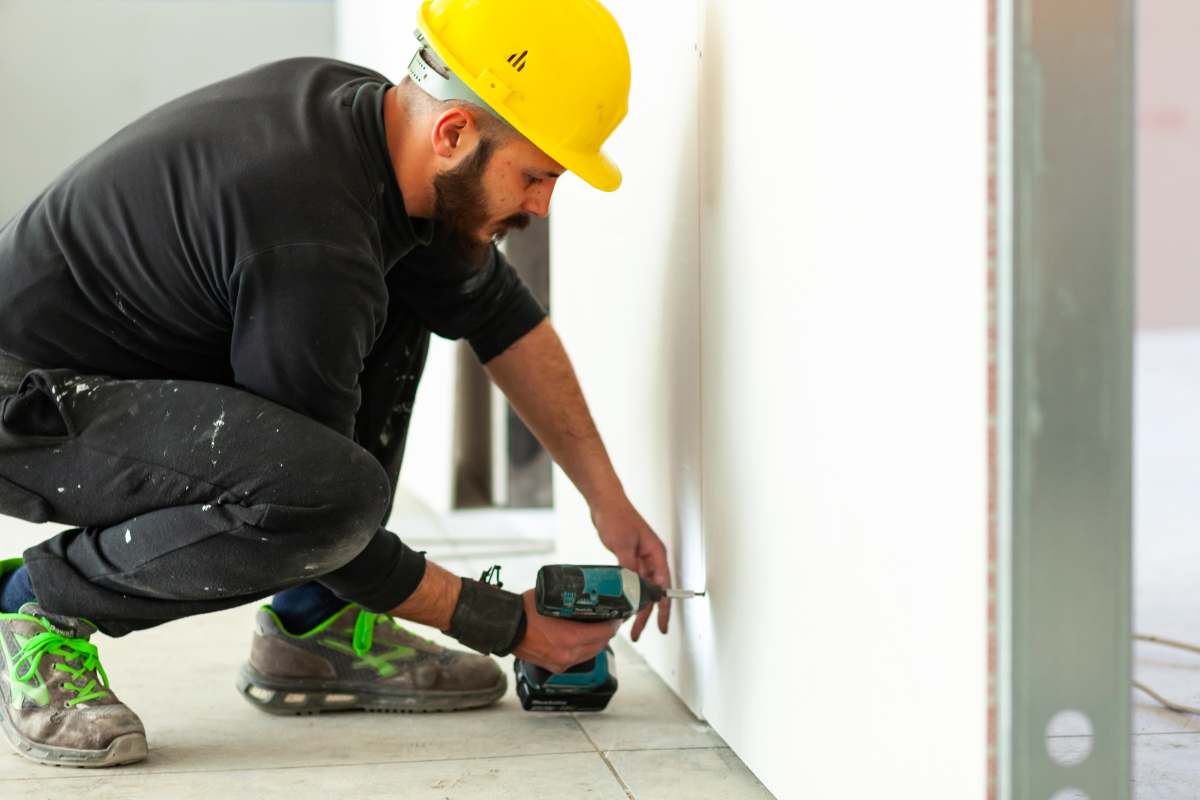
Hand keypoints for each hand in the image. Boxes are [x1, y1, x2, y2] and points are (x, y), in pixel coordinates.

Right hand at [511, 589, 621, 673]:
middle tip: (609, 620)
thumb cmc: (524, 611)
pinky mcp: (555, 667)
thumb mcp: (552, 600)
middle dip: (607, 632)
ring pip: (590, 653)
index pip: (604, 633)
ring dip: (597, 642)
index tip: (618, 616)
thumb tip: (586, 595)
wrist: (505, 628)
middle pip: (600, 644)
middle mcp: (569, 654)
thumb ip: (571, 601)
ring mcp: (562, 663)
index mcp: (570, 638)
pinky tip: (582, 640)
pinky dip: (583, 650)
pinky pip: (578, 659)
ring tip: (597, 629)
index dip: (614, 623)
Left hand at [592, 498, 671, 640]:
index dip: (664, 609)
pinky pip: (630, 581)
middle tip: (639, 633)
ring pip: (641, 589)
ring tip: (629, 625)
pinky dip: (627, 594)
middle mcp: (650, 558)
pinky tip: (621, 604)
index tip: (662, 626)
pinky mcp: (628, 557)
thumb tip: (631, 589)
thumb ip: (628, 567)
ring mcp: (639, 558)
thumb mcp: (623, 544)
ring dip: (636, 606)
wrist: (604, 502)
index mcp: (656, 554)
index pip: (664, 587)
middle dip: (647, 614)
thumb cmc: (617, 516)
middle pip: (653, 592)